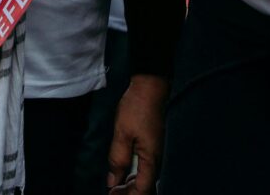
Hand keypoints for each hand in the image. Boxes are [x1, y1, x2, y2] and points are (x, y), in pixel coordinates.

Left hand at [108, 75, 170, 194]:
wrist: (151, 86)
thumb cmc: (137, 107)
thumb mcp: (122, 133)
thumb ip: (117, 159)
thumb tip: (112, 181)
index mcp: (151, 158)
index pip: (142, 188)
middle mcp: (158, 158)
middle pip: (146, 185)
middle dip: (129, 192)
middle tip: (112, 193)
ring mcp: (157, 151)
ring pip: (147, 176)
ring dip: (132, 183)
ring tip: (116, 185)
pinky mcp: (154, 144)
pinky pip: (147, 166)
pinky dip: (135, 173)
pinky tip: (125, 171)